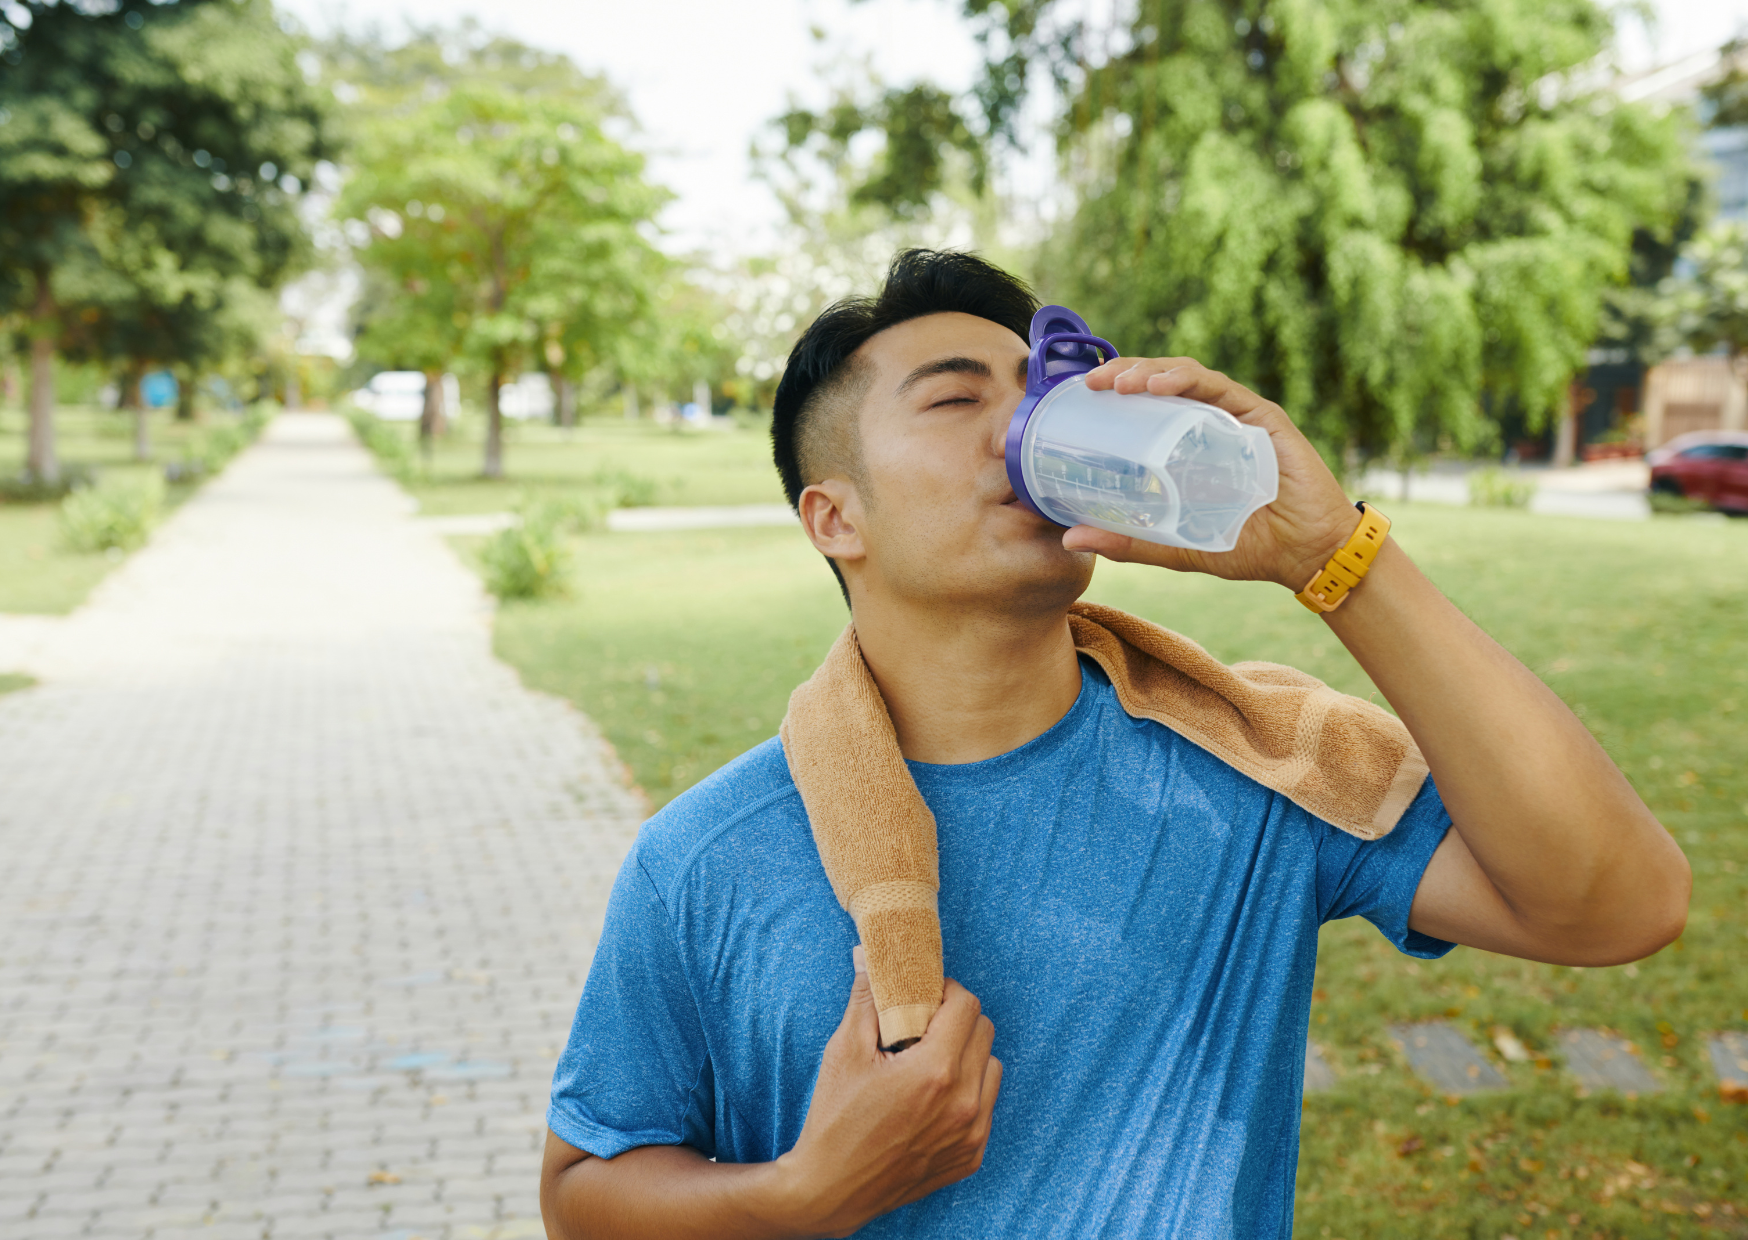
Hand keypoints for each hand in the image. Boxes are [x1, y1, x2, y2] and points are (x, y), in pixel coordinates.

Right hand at [775, 960, 1001, 1237]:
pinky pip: (986, 1106)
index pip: (967, 1005)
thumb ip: (865, 999)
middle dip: (957, 1019)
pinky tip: (932, 1098)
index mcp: (935, 1071)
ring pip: (991, 1068)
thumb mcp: (844, 1050)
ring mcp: (971, 1134)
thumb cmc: (834, 1118)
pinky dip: (967, 1093)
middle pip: (984, 1031)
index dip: (946, 992)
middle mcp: (963, 1103)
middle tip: (925, 1026)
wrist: (831, 1190)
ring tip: (929, 1062)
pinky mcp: (971, 1156)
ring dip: (968, 1055)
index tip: (924, 998)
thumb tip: (870, 955)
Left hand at [1065, 357, 1357, 589]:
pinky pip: (1219, 388)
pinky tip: (1159, 386)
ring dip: (1149, 371)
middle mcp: (1210, 422)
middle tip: (1092, 383)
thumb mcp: (1178, 546)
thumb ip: (1131, 542)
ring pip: (1186, 376)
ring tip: (1119, 382)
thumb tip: (1072, 538)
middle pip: (1161, 382)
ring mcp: (1237, 416)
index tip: (1079, 397)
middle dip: (1124, 373)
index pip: (1147, 406)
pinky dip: (1186, 380)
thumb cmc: (1248, 547)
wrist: (1307, 555)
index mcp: (1190, 445)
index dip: (1113, 394)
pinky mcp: (1261, 416)